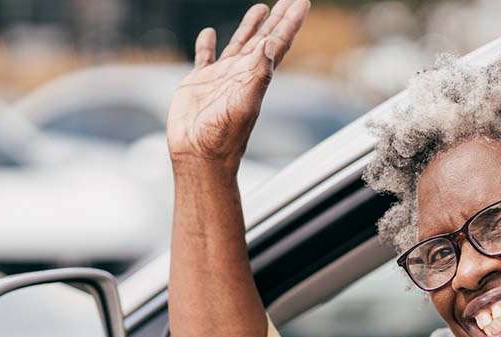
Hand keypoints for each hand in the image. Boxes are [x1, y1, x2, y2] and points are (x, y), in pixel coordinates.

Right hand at [166, 0, 309, 166]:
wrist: (198, 156)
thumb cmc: (222, 137)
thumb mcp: (245, 103)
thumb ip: (258, 74)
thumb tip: (270, 45)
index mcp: (256, 76)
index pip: (278, 42)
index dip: (291, 22)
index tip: (302, 2)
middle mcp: (242, 74)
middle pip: (265, 38)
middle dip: (278, 18)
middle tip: (290, 0)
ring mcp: (221, 78)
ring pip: (239, 44)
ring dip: (250, 27)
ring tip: (261, 8)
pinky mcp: (199, 84)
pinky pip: (205, 58)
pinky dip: (207, 45)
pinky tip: (209, 34)